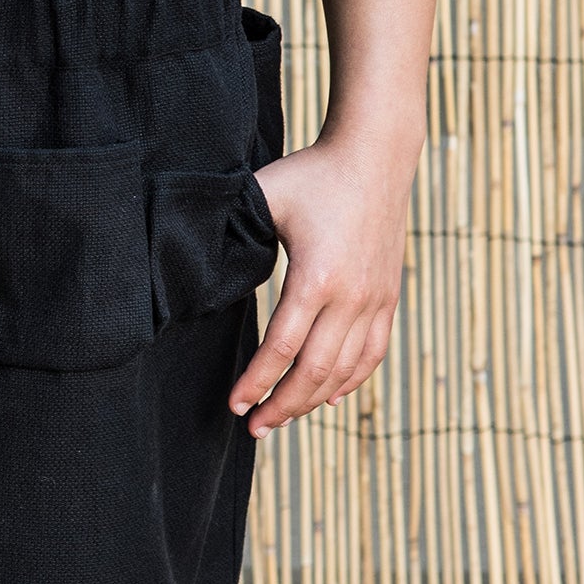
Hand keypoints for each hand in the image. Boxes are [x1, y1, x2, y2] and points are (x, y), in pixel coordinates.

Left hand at [228, 132, 414, 433]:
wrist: (375, 156)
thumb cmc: (312, 174)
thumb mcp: (264, 196)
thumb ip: (233, 230)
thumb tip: (196, 262)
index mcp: (316, 277)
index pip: (282, 348)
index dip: (256, 382)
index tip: (235, 404)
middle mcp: (352, 296)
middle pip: (315, 371)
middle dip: (282, 405)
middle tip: (254, 427)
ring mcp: (375, 300)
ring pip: (345, 370)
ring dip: (312, 401)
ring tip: (282, 417)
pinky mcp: (388, 297)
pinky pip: (372, 353)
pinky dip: (350, 381)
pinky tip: (329, 396)